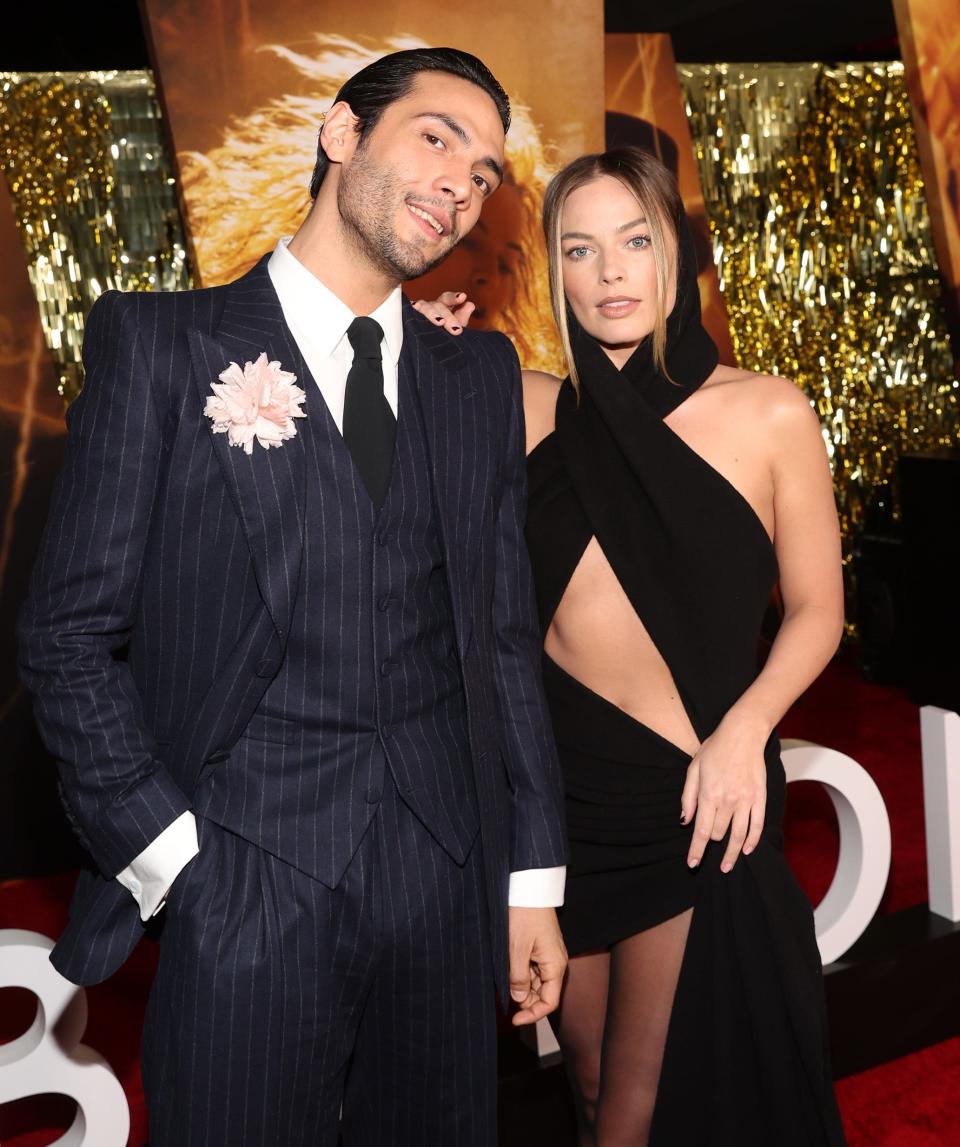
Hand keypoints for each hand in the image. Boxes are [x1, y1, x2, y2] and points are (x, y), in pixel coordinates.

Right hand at [412, 290, 475, 334]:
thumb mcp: (454, 328)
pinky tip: (415, 308)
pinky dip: (413, 309)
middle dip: (448, 316)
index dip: (454, 297)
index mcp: (442, 307)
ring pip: (425, 307)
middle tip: (457, 329)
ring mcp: (418, 311)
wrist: (427, 351)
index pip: (448, 298)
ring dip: (433, 314)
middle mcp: (430, 306)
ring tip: (440, 322)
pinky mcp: (408, 316)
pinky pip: (410, 311)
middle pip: (438, 305)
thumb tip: (470, 304)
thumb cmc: (442, 336)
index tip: (463, 297)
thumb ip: (462, 317)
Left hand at [508, 906, 567, 1024]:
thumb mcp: (516, 948)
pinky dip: (522, 976)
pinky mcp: (542, 950)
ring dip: (522, 989)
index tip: (514, 1019)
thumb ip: (518, 977)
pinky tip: (509, 972)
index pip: (550, 1002)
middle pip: (544, 995)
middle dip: (526, 1002)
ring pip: (537, 984)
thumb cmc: (524, 915)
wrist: (529, 889)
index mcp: (555, 966)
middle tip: (505, 1001)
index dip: (533, 1015)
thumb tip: (519, 1000)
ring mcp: (549, 957)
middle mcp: (556, 964)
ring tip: (504, 984)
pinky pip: (534, 971)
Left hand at [681, 712, 767, 872]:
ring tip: (726, 866)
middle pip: (718, 833)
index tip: (692, 864)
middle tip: (707, 844)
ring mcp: (746, 800)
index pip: (701, 831)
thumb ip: (687, 797)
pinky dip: (752, 841)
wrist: (743, 734)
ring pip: (739, 835)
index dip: (696, 851)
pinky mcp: (760, 798)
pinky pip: (758, 825)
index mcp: (709, 794)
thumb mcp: (693, 768)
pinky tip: (747, 850)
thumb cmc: (715, 748)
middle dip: (710, 841)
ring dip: (732, 854)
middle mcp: (728, 800)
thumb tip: (684, 822)